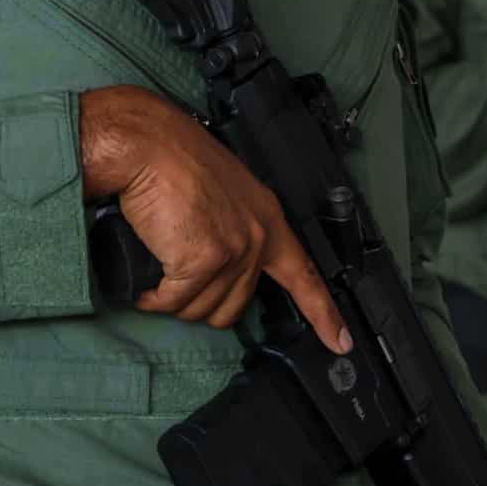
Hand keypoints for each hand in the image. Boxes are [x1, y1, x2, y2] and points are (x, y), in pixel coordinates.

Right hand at [78, 85, 351, 354]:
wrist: (147, 144)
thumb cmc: (173, 156)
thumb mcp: (222, 190)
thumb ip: (233, 225)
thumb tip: (218, 262)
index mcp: (267, 218)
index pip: (304, 274)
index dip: (324, 313)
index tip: (340, 342)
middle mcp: (257, 238)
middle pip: (233, 306)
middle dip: (199, 301)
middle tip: (175, 277)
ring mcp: (232, 251)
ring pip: (199, 309)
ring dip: (173, 300)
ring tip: (157, 269)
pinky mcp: (200, 261)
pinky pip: (172, 302)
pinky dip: (153, 299)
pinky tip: (146, 285)